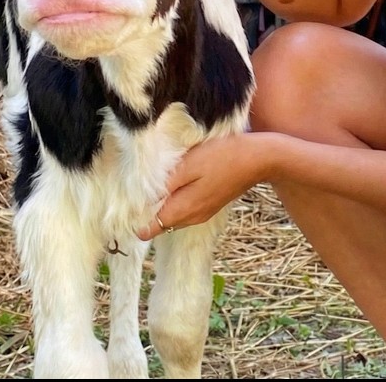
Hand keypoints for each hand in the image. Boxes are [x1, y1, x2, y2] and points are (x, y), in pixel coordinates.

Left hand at [136, 132, 270, 240]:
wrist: (259, 159)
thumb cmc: (222, 157)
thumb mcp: (188, 165)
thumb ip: (164, 185)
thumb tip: (141, 200)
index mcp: (182, 210)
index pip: (148, 229)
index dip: (134, 218)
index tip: (126, 202)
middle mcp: (191, 218)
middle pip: (159, 222)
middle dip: (146, 209)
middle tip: (138, 184)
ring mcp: (202, 213)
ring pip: (172, 215)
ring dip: (161, 202)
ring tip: (156, 179)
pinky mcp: (210, 205)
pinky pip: (184, 208)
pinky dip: (175, 198)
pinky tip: (177, 179)